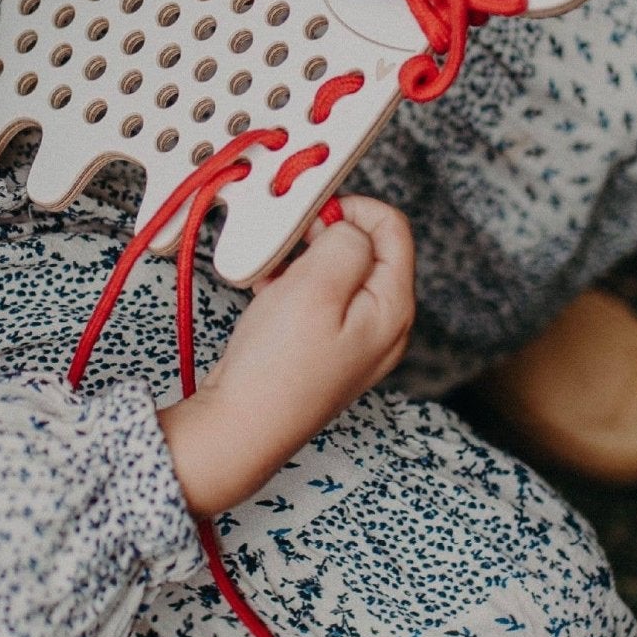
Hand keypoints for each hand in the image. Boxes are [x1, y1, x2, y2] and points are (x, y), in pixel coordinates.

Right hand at [158, 196, 414, 515]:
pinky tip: (265, 295)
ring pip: (336, 275)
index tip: (313, 213)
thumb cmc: (278, 365)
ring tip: (271, 275)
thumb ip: (346, 242)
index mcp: (393, 308)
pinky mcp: (325, 353)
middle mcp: (384, 327)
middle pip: (365, 251)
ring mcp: (355, 343)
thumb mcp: (317, 285)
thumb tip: (350, 228)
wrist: (242, 428)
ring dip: (302, 263)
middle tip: (288, 245)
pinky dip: (291, 288)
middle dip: (323, 238)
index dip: (353, 209)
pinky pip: (317, 302)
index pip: (393, 229)